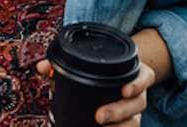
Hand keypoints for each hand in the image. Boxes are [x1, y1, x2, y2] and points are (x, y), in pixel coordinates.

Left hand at [37, 59, 156, 125]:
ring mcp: (134, 111)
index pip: (145, 77)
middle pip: (138, 103)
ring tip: (101, 126)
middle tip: (99, 116)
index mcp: (132, 73)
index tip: (125, 91)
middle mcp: (137, 93)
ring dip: (119, 126)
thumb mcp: (83, 66)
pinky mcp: (128, 123)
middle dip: (119, 111)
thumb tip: (41, 67)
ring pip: (134, 121)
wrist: (109, 84)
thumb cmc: (96, 73)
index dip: (138, 84)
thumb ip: (61, 66)